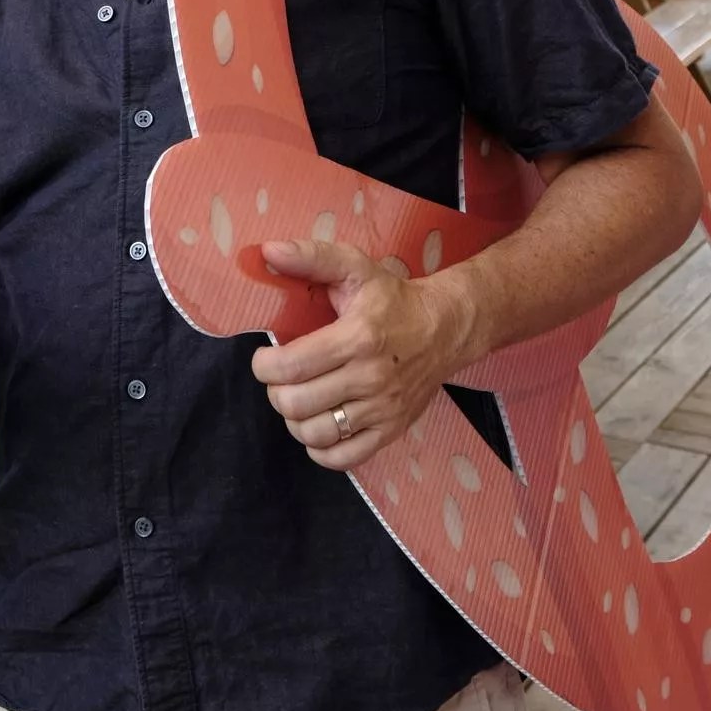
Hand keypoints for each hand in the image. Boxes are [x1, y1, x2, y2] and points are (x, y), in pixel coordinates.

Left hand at [249, 238, 479, 471]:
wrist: (446, 328)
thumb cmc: (392, 299)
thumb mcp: (354, 267)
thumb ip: (310, 257)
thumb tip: (267, 251)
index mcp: (357, 337)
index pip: (291, 366)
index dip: (264, 366)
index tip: (266, 357)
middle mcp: (370, 378)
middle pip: (297, 404)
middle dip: (276, 392)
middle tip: (282, 378)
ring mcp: (382, 409)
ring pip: (315, 434)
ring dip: (294, 420)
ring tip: (299, 400)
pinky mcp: (391, 430)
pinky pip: (344, 459)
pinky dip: (320, 449)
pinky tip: (318, 426)